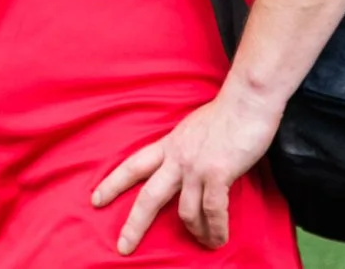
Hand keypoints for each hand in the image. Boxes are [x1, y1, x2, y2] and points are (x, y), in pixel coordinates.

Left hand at [90, 85, 282, 253]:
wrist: (248, 98)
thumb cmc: (228, 111)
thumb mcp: (193, 127)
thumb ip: (185, 147)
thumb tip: (188, 164)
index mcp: (171, 144)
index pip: (134, 164)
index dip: (113, 183)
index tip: (96, 199)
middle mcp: (178, 158)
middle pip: (148, 196)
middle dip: (134, 224)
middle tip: (124, 247)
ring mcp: (197, 167)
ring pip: (184, 211)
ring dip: (194, 231)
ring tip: (204, 241)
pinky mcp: (218, 173)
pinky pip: (213, 210)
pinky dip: (216, 229)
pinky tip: (219, 238)